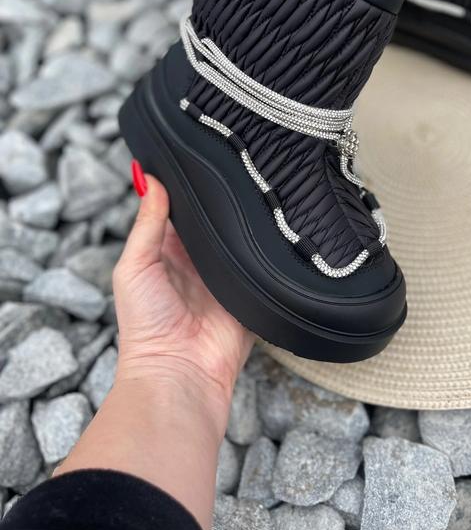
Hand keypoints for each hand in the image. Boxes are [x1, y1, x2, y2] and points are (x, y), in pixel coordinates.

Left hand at [112, 161, 254, 430]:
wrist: (180, 374)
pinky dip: (267, 252)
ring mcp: (226, 276)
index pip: (181, 210)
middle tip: (235, 167)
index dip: (188, 187)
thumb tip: (150, 178)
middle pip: (214, 221)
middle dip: (223, 201)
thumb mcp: (135, 267)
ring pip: (241, 238)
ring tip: (258, 190)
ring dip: (246, 224)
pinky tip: (275, 227)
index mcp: (167, 252)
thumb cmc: (146, 325)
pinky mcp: (251, 292)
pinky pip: (262, 266)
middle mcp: (198, 261)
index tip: (200, 155)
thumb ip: (146, 224)